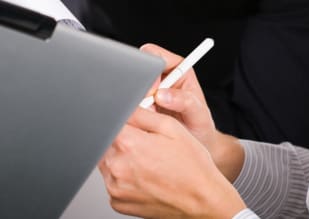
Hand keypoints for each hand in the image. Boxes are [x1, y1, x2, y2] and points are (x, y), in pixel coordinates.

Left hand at [99, 106, 245, 218]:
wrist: (202, 199)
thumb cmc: (191, 165)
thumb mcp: (170, 127)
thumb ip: (141, 113)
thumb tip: (125, 106)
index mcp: (128, 143)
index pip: (111, 122)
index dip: (124, 121)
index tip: (134, 126)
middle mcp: (117, 167)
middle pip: (107, 142)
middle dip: (122, 139)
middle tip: (145, 145)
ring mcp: (116, 187)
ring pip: (108, 162)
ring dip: (121, 158)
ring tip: (147, 163)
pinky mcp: (118, 202)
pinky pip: (114, 182)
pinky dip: (124, 178)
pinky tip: (144, 177)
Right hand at [139, 44, 242, 178]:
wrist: (194, 144)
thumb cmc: (200, 126)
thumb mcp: (199, 114)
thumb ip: (185, 101)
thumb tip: (162, 94)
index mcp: (177, 68)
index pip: (156, 56)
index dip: (150, 69)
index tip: (153, 89)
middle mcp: (159, 76)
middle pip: (136, 69)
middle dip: (139, 88)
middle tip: (147, 106)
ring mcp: (146, 91)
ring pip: (129, 89)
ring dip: (136, 104)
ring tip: (151, 118)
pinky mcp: (137, 106)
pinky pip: (126, 105)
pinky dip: (132, 114)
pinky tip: (144, 123)